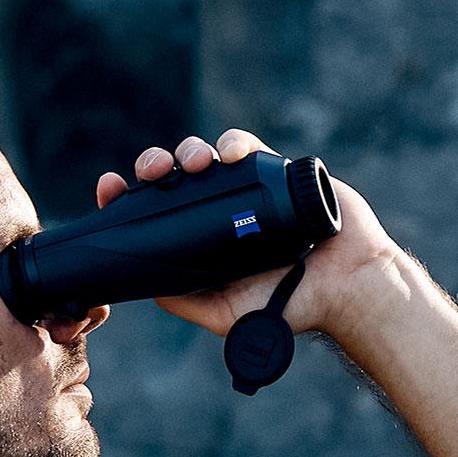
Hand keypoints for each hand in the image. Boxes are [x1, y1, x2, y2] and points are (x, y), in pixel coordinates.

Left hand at [96, 130, 401, 336]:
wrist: (347, 287)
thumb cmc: (289, 305)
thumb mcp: (225, 314)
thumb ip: (184, 300)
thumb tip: (145, 285)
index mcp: (197, 237)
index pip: (152, 210)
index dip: (127, 196)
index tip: (110, 189)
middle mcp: (216, 208)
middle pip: (170, 175)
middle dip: (152, 166)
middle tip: (151, 173)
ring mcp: (245, 186)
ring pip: (203, 154)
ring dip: (189, 151)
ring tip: (194, 164)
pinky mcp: (274, 169)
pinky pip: (245, 144)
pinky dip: (233, 142)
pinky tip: (228, 153)